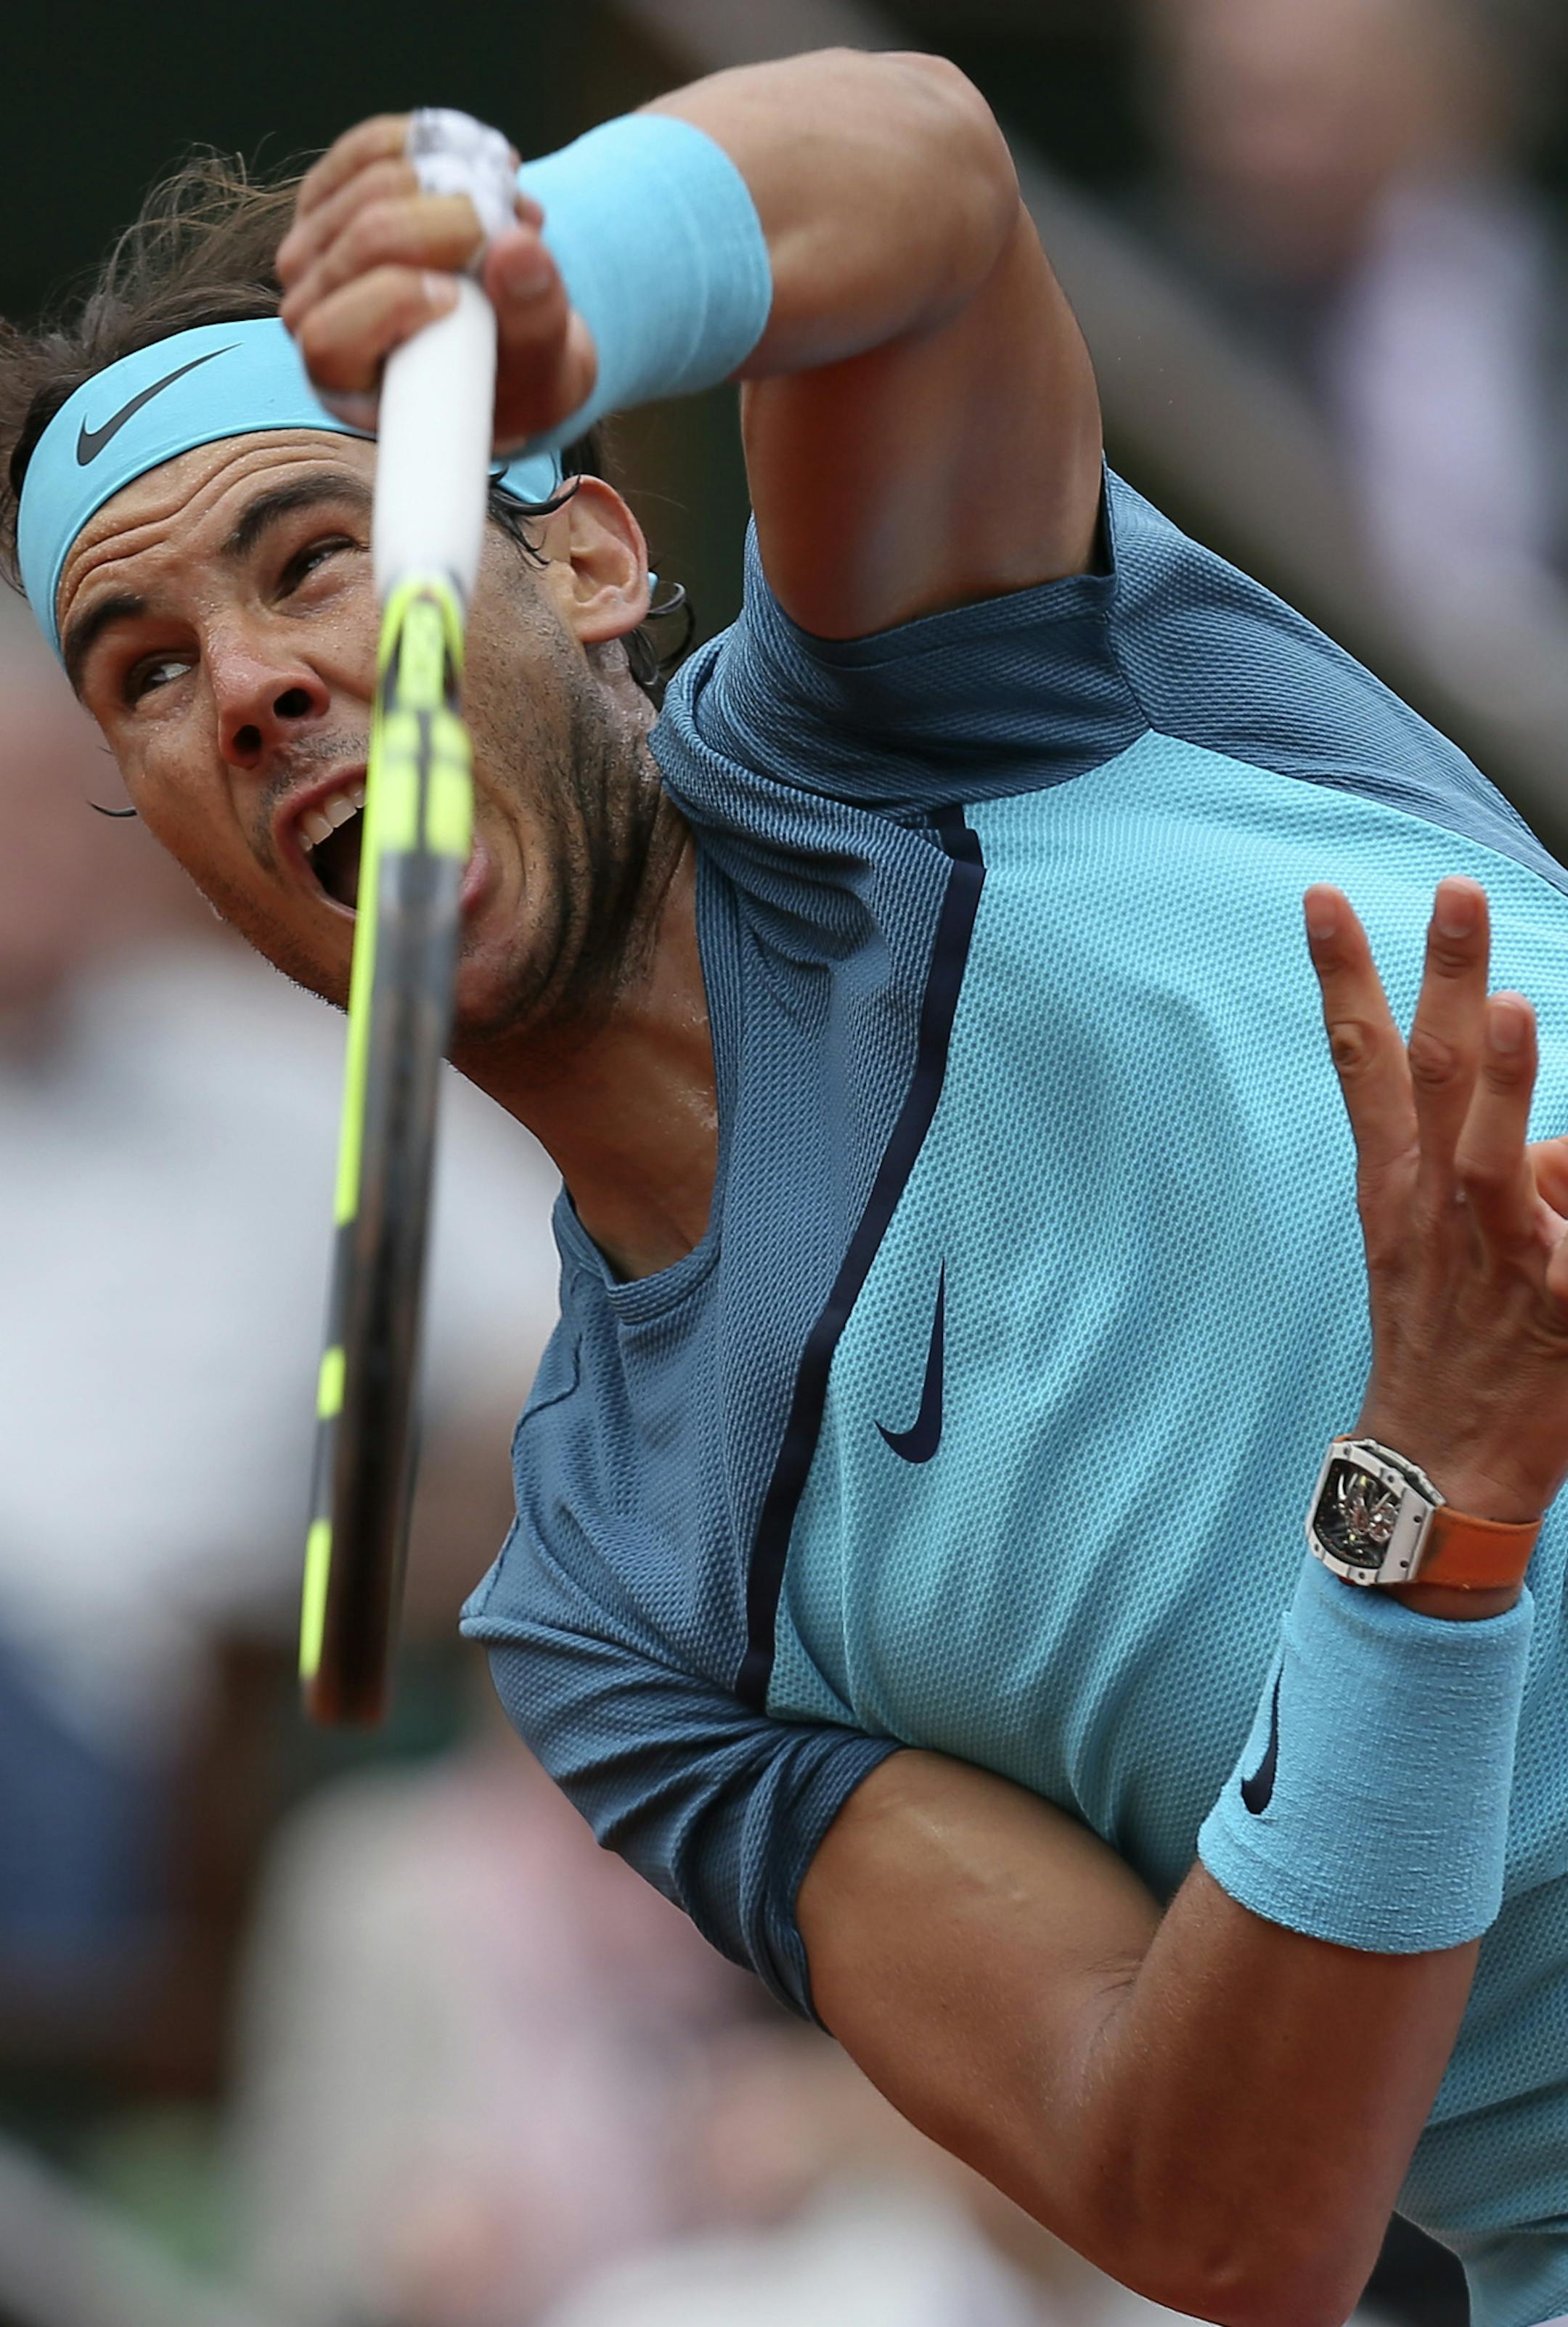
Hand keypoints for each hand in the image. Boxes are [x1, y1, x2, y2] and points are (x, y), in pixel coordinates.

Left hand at [276, 115, 596, 449]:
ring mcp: (313, 248)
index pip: (330, 337)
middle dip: (450, 222)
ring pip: (372, 183)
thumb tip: (517, 246)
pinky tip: (478, 158)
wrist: (508, 338)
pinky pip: (369, 146)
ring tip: (509, 204)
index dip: (396, 302)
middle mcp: (310, 313)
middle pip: (363, 241)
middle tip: (513, 225)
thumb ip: (533, 319)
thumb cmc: (516, 373)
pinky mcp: (330, 195)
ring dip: (454, 179)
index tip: (460, 298)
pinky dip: (431, 141)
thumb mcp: (541, 370)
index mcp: (342, 380)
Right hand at [1307, 876, 1567, 1548]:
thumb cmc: (1446, 1347)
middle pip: (1427, 1076)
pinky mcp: (1549, 1303)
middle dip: (1438, 978)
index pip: (1362, 1061)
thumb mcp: (1437, 1246)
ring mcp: (1489, 1255)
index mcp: (1396, 1185)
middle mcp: (1430, 1208)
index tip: (1322, 897)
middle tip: (1455, 890)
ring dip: (1497, 1077)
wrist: (1440, 1471)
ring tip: (1513, 1007)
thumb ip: (1490, 1170)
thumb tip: (1551, 1132)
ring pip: (1486, 1154)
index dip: (1343, 976)